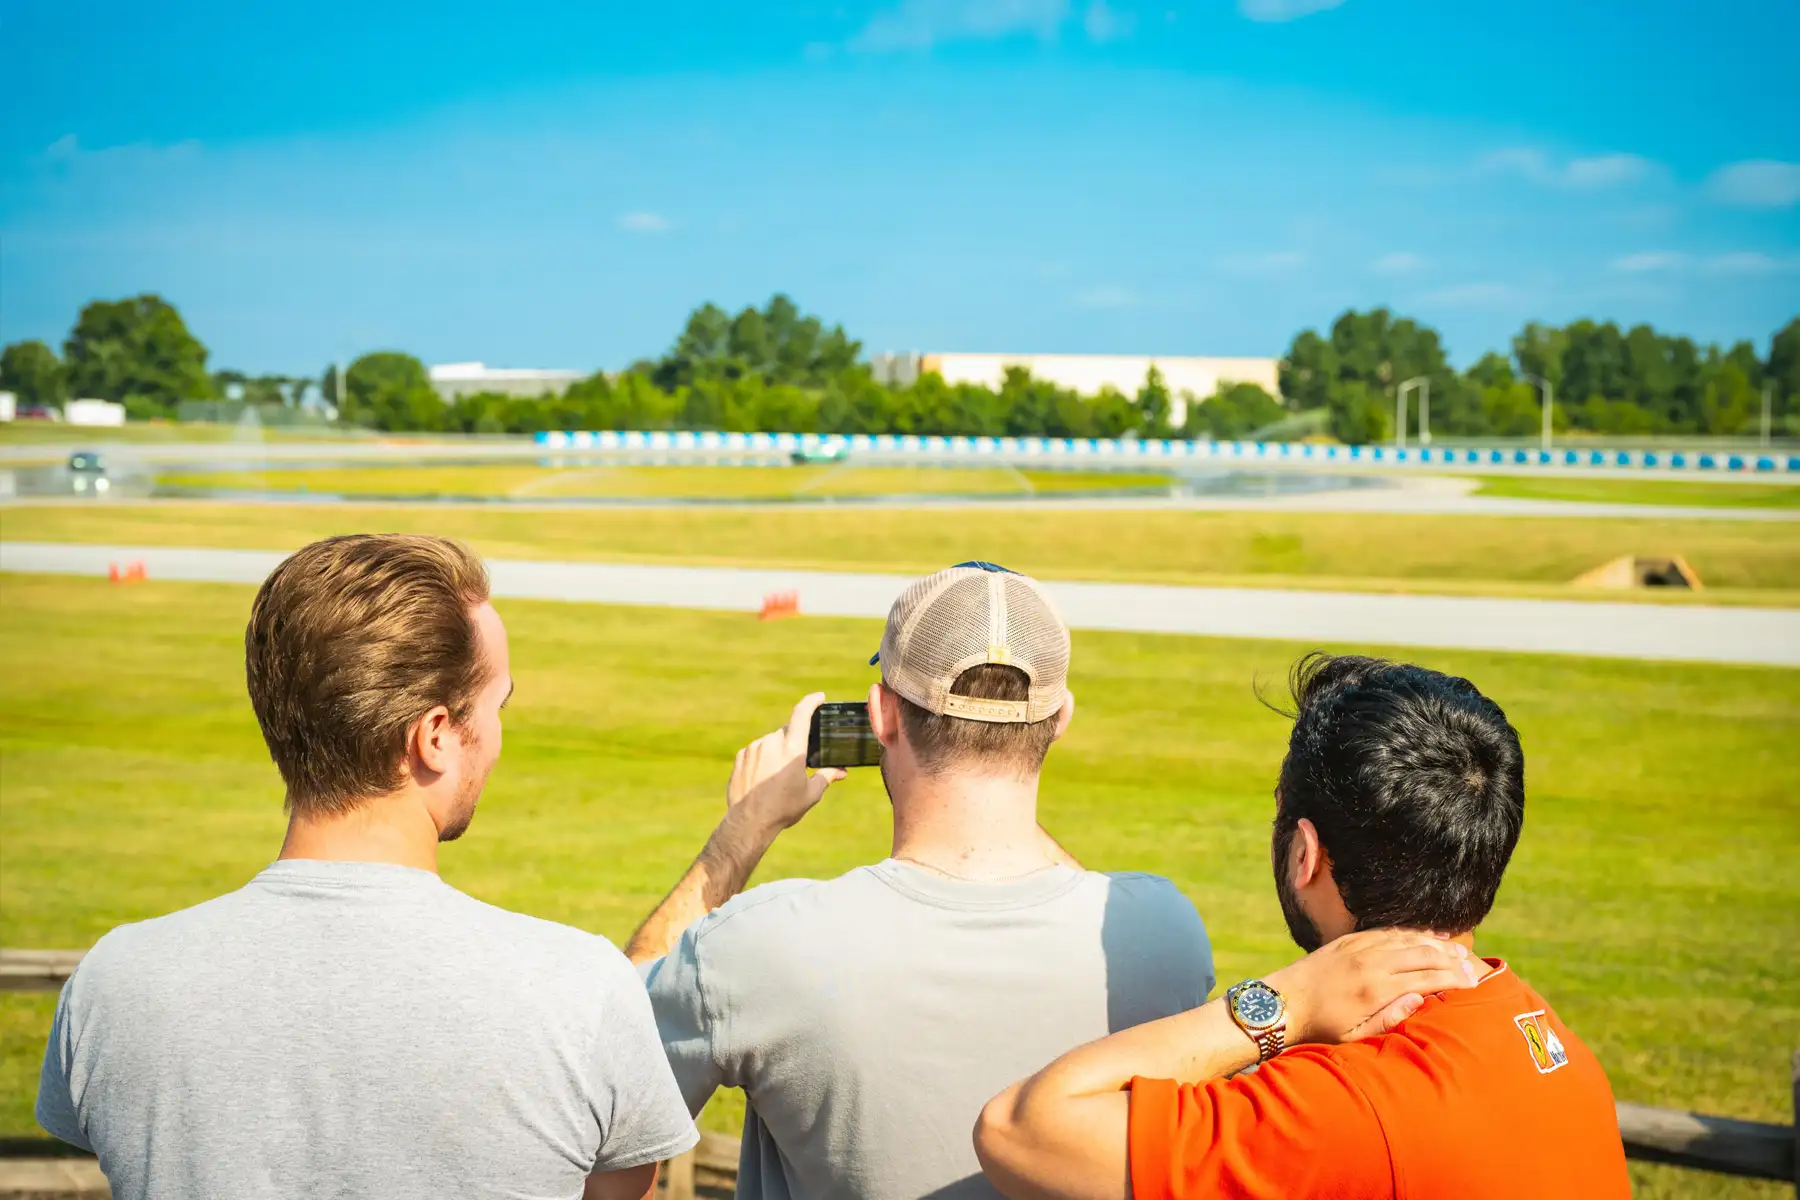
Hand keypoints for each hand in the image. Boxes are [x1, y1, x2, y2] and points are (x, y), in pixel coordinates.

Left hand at [726, 693, 845, 831]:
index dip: (812, 702)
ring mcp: (753, 749)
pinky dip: (762, 759)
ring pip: (770, 742)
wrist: (749, 822)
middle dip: (794, 742)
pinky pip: (755, 751)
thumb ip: (826, 777)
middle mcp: (771, 743)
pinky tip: (763, 779)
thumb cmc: (783, 809)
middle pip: (787, 732)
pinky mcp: (741, 757)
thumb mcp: (810, 794)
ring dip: (777, 752)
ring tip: (777, 777)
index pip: (802, 714)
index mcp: (792, 749)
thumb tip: (842, 772)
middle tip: (797, 763)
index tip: (819, 697)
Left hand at [1264, 929, 1481, 1045]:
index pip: (1427, 979)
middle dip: (1451, 960)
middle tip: (1474, 966)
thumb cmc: (1320, 1027)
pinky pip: (1386, 932)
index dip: (1455, 979)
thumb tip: (1419, 999)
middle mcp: (1370, 963)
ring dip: (1435, 944)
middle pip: (1422, 955)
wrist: (1283, 1002)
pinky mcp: (1348, 941)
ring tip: (1457, 951)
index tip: (1475, 982)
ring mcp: (1359, 948)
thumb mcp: (1355, 1036)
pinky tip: (1424, 936)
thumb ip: (1389, 1019)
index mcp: (1375, 990)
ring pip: (1406, 940)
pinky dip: (1409, 934)